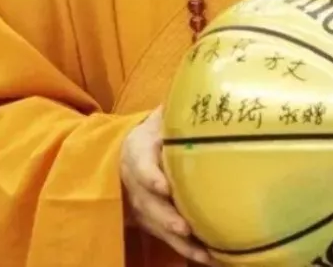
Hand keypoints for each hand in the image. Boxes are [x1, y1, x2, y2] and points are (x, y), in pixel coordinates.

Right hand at [120, 106, 213, 264]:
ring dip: (180, 242)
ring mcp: (141, 208)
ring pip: (158, 227)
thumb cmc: (149, 136)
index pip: (140, 167)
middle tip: (184, 228)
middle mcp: (134, 186)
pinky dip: (187, 250)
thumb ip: (174, 109)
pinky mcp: (151, 223)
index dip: (151, 178)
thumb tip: (201, 83)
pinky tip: (210, 258)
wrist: (122, 158)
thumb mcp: (156, 120)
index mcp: (136, 154)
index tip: (163, 186)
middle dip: (166, 218)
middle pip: (148, 206)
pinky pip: (167, 239)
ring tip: (204, 252)